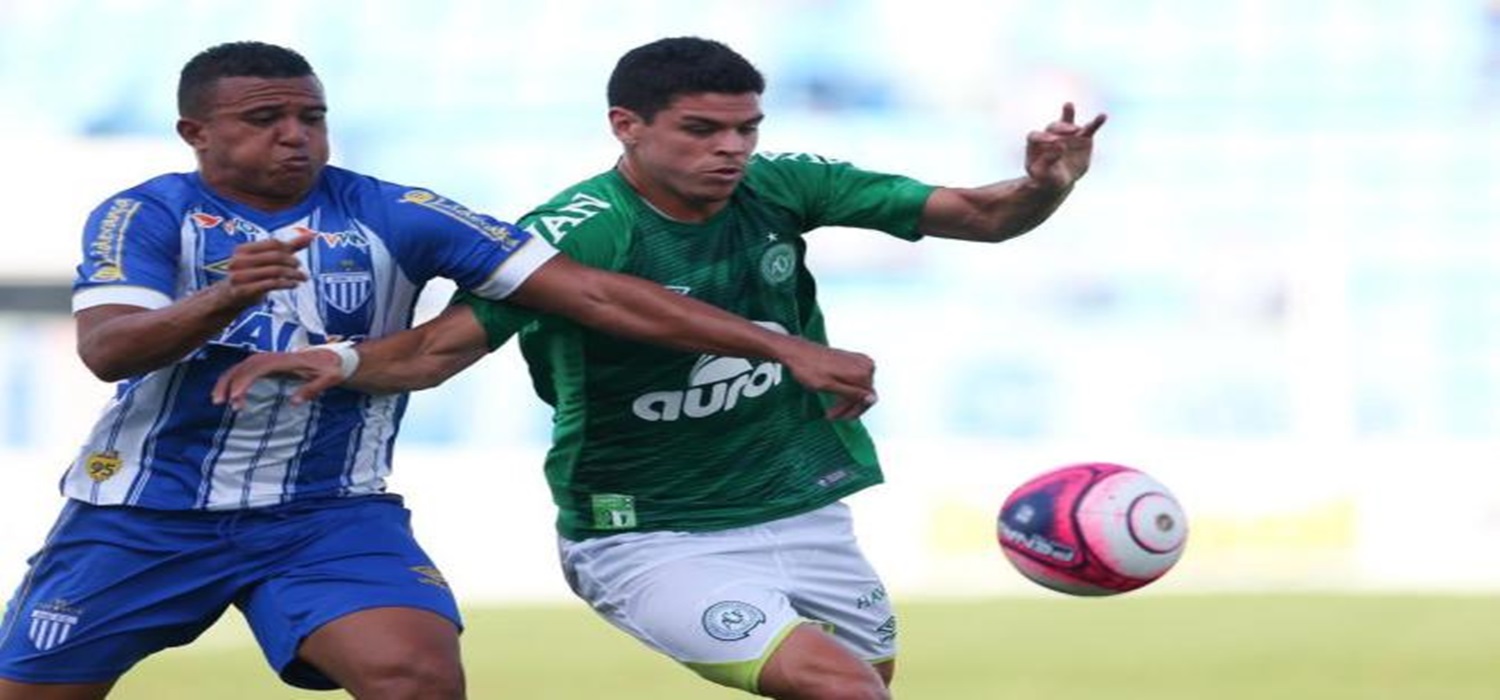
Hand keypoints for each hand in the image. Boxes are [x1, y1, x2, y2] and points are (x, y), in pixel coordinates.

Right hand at [212, 348, 344, 409]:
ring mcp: (268, 360)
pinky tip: (228, 395)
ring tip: (217, 400)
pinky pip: (244, 370)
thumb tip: (294, 402)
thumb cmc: (330, 368)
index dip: (244, 381)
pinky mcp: (266, 365)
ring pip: (240, 367)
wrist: (331, 357)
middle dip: (229, 383)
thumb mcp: (329, 379)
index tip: (236, 398)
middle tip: (220, 403)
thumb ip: (313, 389)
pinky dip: (233, 380)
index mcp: (285, 360)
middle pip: (243, 367)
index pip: (258, 368)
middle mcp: (272, 357)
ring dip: (226, 382)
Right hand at [215, 231, 314, 308]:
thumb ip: (288, 247)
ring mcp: (239, 276)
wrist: (229, 297)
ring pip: (275, 271)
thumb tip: (312, 235)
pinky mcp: (243, 290)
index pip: (273, 243)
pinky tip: (294, 284)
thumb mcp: (267, 260)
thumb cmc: (251, 275)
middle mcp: (239, 260)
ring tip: (302, 277)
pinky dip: (286, 283)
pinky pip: (271, 284)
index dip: (288, 249)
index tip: (296, 257)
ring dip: (293, 274)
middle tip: (300, 268)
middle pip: (275, 256)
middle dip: (292, 262)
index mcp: (243, 249)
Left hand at [777, 339, 878, 420]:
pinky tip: (835, 396)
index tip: (841, 417)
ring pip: (859, 388)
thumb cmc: (809, 367)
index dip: (853, 411)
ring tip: (832, 409)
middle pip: (864, 394)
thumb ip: (852, 393)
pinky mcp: (852, 359)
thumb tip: (872, 398)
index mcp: (861, 371)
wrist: (798, 352)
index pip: (868, 400)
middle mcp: (864, 364)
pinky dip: (846, 390)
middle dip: (848, 407)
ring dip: (846, 401)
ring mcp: (859, 360)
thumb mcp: (830, 386)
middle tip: (833, 415)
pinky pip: (855, 380)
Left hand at [1024, 102, 1105, 190]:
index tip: (1053, 141)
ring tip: (1070, 106)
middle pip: (1052, 127)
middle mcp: (1050, 135)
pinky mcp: (1082, 138)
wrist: (1060, 182)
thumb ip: (1049, 160)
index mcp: (1036, 144)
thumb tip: (1060, 144)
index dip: (1043, 137)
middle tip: (1071, 131)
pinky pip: (1089, 129)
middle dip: (1060, 128)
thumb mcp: (1045, 175)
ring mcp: (1066, 135)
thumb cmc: (1047, 179)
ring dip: (1069, 115)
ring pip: (1067, 123)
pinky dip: (1096, 123)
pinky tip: (1102, 116)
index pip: (1035, 136)